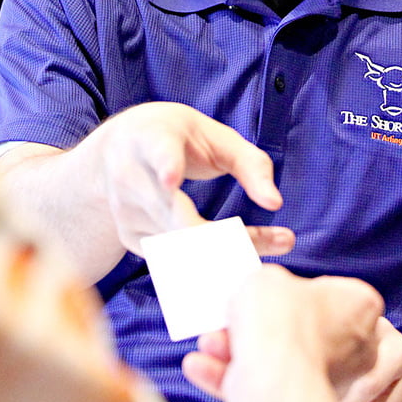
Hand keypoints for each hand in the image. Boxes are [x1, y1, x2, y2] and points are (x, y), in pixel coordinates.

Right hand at [86, 102, 294, 258]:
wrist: (119, 147)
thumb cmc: (179, 138)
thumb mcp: (216, 136)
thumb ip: (251, 164)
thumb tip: (275, 203)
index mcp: (153, 139)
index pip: (158, 154)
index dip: (165, 167)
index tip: (170, 180)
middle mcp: (131, 177)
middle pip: (177, 217)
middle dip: (229, 238)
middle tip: (283, 240)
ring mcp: (126, 212)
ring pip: (181, 247)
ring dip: (232, 255)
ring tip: (277, 245)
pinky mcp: (130, 238)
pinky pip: (176, 260)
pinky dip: (213, 265)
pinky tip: (243, 261)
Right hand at [182, 265, 383, 400]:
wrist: (274, 369)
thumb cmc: (282, 317)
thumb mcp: (268, 277)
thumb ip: (269, 286)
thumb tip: (262, 295)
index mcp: (360, 305)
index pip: (335, 292)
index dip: (300, 289)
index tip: (275, 291)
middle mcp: (356, 346)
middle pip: (300, 329)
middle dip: (259, 325)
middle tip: (231, 317)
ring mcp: (333, 380)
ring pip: (279, 360)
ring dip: (239, 351)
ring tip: (210, 344)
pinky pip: (265, 387)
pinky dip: (233, 378)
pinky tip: (203, 368)